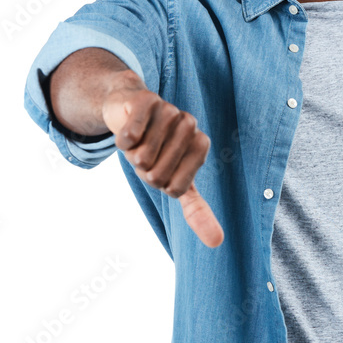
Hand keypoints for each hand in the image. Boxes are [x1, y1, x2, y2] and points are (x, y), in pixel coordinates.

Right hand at [101, 71, 223, 247]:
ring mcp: (169, 111)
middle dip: (144, 171)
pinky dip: (123, 141)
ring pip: (143, 156)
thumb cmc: (154, 149)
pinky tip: (127, 132)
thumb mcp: (175, 182)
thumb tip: (218, 242)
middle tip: (145, 154)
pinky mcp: (147, 100)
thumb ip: (197, 210)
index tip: (161, 169)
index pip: (176, 188)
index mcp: (200, 146)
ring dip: (132, 156)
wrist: (128, 107)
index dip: (161, 184)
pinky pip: (130, 136)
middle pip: (157, 175)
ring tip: (137, 141)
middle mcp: (189, 125)